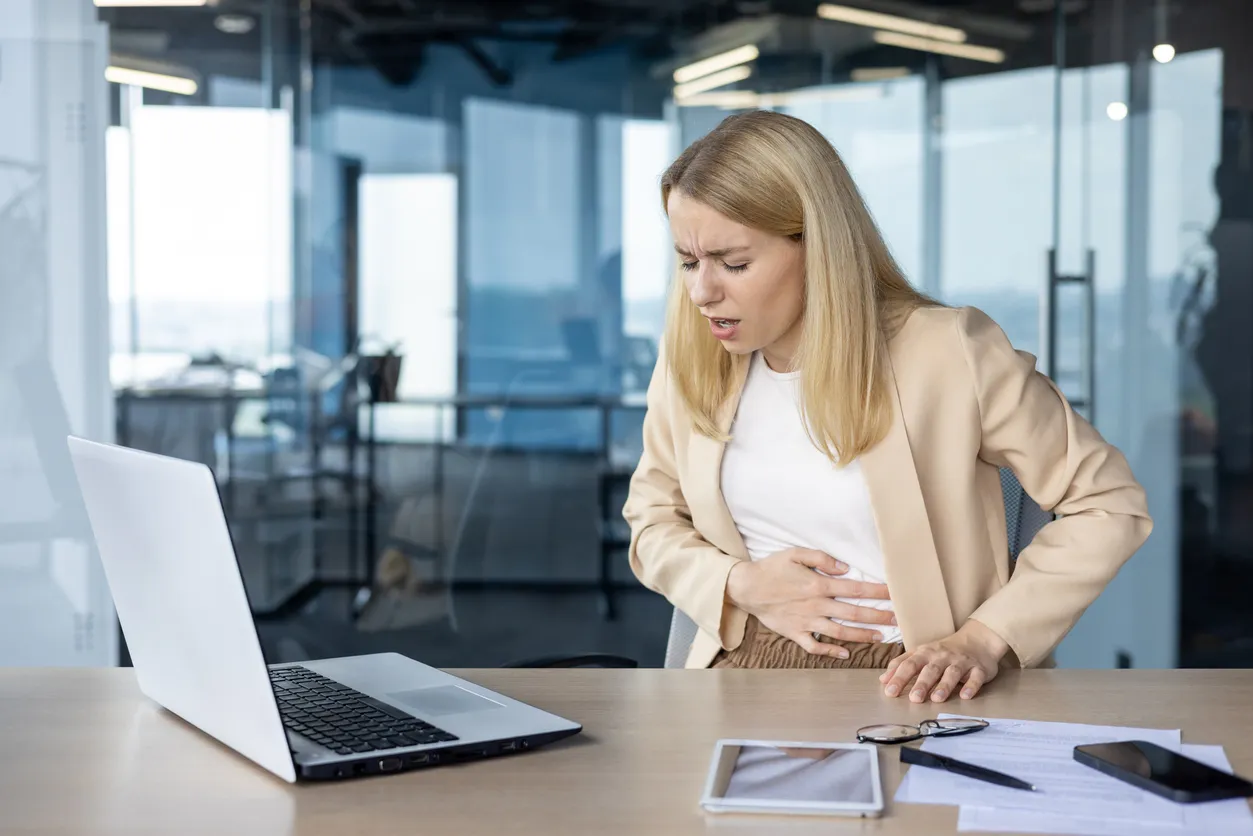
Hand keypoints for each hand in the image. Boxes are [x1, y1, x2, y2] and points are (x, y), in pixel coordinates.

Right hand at [725, 548, 893, 658]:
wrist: (746, 587)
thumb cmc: (771, 568)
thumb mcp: (795, 553)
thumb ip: (822, 559)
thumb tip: (845, 568)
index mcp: (818, 585)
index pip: (855, 588)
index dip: (877, 591)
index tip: (894, 594)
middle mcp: (815, 606)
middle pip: (853, 613)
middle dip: (878, 616)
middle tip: (897, 619)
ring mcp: (805, 622)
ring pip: (840, 632)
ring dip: (862, 636)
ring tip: (880, 637)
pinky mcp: (795, 634)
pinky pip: (815, 647)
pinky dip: (831, 652)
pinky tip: (845, 654)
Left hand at [879, 620, 1009, 702]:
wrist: (977, 639)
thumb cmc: (944, 651)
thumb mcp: (921, 653)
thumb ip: (902, 665)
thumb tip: (883, 680)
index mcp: (925, 653)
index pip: (909, 664)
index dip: (899, 677)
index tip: (890, 692)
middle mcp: (942, 657)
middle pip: (930, 670)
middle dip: (921, 684)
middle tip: (914, 698)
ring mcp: (961, 662)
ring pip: (952, 673)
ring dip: (944, 686)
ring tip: (936, 699)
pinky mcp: (979, 669)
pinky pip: (975, 677)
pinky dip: (971, 686)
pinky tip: (965, 696)